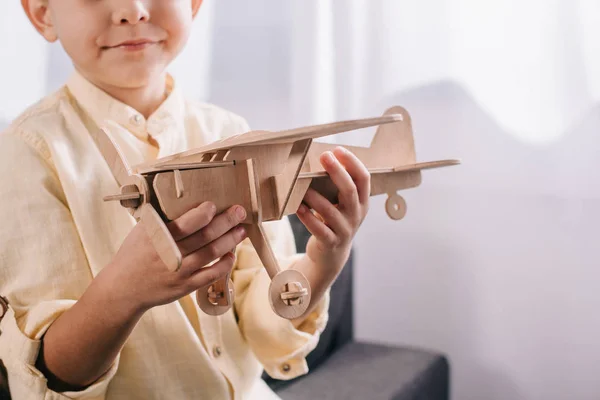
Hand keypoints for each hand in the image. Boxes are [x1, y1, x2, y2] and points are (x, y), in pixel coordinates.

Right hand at [100, 202, 247, 314]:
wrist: (123, 288)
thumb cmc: (135, 253)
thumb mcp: (142, 230)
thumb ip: (162, 218)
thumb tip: (187, 197)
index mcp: (156, 236)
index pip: (185, 223)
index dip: (203, 213)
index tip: (214, 204)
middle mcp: (170, 254)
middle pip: (205, 236)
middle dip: (226, 221)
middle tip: (240, 211)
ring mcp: (179, 272)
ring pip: (211, 253)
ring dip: (230, 240)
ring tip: (241, 230)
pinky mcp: (185, 287)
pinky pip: (210, 275)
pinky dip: (224, 265)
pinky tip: (232, 255)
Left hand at [296, 146, 369, 276]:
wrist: (332, 254)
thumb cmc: (334, 219)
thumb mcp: (342, 203)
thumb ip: (337, 184)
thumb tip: (323, 158)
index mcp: (362, 202)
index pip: (364, 178)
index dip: (353, 162)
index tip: (338, 149)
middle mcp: (356, 215)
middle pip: (350, 191)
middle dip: (337, 171)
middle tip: (324, 156)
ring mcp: (344, 230)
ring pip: (330, 211)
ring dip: (315, 196)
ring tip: (302, 184)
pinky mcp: (330, 242)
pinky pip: (318, 229)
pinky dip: (307, 217)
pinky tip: (298, 207)